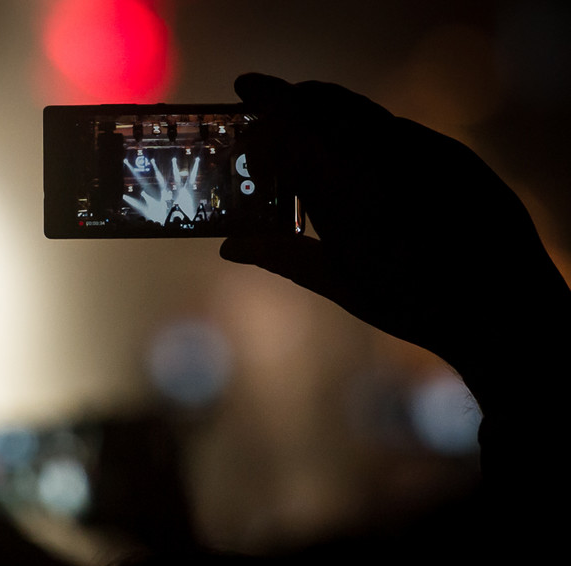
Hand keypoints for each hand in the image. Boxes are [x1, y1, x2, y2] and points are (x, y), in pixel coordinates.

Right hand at [220, 74, 569, 404]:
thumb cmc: (407, 299)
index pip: (289, 120)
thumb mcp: (334, 280)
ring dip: (328, 112)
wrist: (500, 305)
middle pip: (324, 100)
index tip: (242, 98)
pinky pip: (397, 129)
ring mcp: (420, 147)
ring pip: (362, 111)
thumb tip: (228, 248)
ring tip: (308, 134)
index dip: (262, 103)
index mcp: (340, 183)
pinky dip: (367, 132)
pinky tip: (362, 163)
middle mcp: (379, 152)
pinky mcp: (451, 153)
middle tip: (267, 108)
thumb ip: (278, 254)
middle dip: (292, 97)